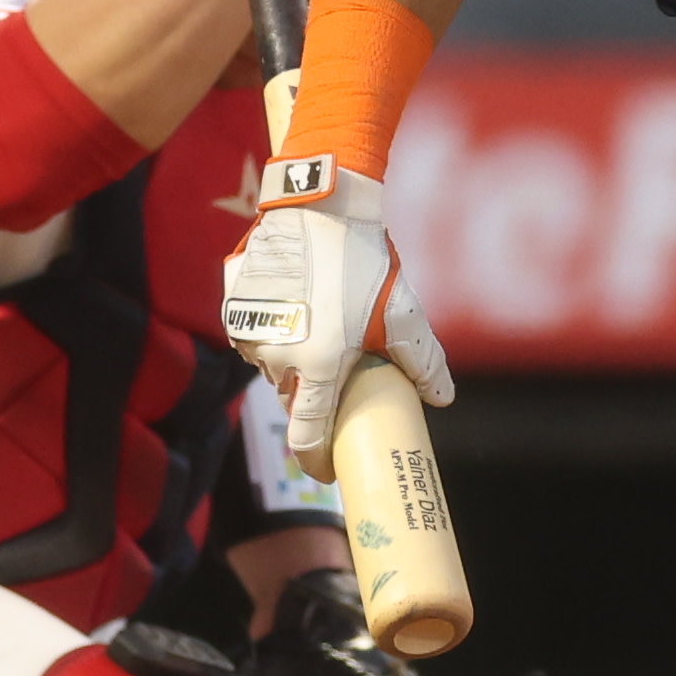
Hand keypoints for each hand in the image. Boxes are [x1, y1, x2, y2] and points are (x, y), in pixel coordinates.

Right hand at [221, 153, 451, 469]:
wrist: (319, 206)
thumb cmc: (362, 262)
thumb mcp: (401, 313)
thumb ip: (422, 361)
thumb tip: (442, 398)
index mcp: (318, 367)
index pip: (307, 437)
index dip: (316, 460)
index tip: (326, 470)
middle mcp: (277, 358)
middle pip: (291, 398)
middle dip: (311, 397)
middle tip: (337, 376)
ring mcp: (250, 333)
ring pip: (270, 367)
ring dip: (291, 361)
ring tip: (319, 331)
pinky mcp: (233, 308)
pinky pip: (253, 337)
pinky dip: (272, 334)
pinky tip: (295, 310)